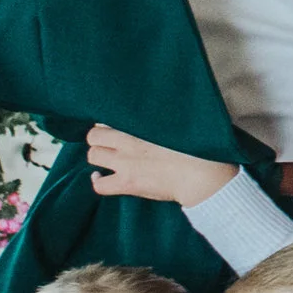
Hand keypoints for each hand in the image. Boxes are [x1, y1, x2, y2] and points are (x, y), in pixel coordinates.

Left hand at [88, 123, 235, 204]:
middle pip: (93, 134)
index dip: (107, 122)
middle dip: (98, 138)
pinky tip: (101, 177)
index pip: (107, 117)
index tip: (114, 126)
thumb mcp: (176, 124)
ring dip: (98, 156)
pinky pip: (99, 185)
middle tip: (108, 143)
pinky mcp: (127, 184)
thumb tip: (157, 107)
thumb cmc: (195, 149)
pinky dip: (98, 180)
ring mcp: (125, 164)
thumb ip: (158, 118)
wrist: (200, 176)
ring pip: (92, 155)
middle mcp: (127, 142)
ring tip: (106, 158)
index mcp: (139, 125)